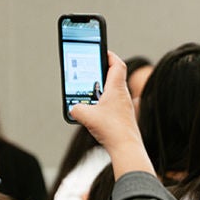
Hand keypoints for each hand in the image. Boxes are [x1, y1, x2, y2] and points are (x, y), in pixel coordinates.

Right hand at [69, 52, 154, 177]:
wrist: (127, 147)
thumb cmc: (113, 130)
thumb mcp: (86, 116)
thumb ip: (75, 109)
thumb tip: (73, 109)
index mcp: (116, 88)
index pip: (117, 64)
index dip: (109, 56)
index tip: (102, 52)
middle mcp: (123, 95)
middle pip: (114, 77)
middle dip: (102, 73)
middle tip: (91, 71)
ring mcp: (124, 106)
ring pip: (113, 92)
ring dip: (102, 89)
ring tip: (90, 93)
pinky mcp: (124, 118)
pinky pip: (113, 105)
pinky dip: (104, 104)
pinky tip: (96, 112)